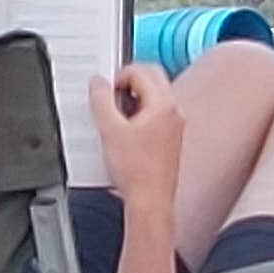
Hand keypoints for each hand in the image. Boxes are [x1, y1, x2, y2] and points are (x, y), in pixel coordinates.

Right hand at [96, 63, 182, 194]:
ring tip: (115, 117)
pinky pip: (155, 115)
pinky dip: (139, 115)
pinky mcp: (170, 140)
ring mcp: (175, 126)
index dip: (118, 76)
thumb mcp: (109, 130)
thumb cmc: (137, 172)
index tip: (106, 89)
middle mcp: (174, 112)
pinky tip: (124, 133)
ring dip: (133, 99)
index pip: (142, 71)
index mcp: (163, 104)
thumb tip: (98, 83)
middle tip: (110, 96)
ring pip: (154, 97)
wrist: (150, 201)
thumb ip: (101, 100)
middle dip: (128, 82)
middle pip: (152, 78)